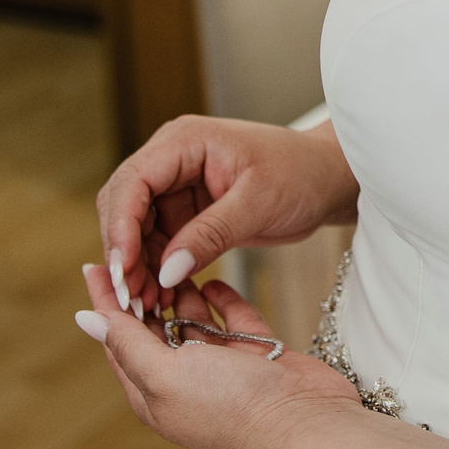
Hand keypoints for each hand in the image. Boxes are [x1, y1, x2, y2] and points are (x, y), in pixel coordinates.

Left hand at [75, 264, 358, 448]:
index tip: (93, 264)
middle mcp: (183, 381)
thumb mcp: (165, 375)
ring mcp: (221, 367)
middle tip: (135, 251)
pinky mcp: (255, 352)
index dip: (105, 303)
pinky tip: (210, 278)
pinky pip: (231, 318)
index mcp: (152, 394)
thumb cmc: (232, 407)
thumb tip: (85, 321)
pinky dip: (220, 298)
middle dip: (142, 293)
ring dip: (178, 291)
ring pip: (192, 320)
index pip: (119, 340)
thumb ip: (127, 343)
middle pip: (152, 328)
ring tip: (168, 255)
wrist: (304, 422)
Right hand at [94, 116, 355, 317]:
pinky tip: (162, 297)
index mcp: (184, 141)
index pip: (132, 182)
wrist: (329, 180)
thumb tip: (165, 271)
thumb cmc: (301, 174)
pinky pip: (159, 243)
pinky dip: (158, 269)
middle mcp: (172, 160)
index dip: (120, 227)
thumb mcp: (258, 204)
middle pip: (124, 206)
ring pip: (137, 230)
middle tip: (131, 298)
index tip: (124, 270)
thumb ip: (210, 235)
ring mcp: (177, 186)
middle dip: (124, 253)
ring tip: (147, 306)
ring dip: (139, 267)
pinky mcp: (187, 212)